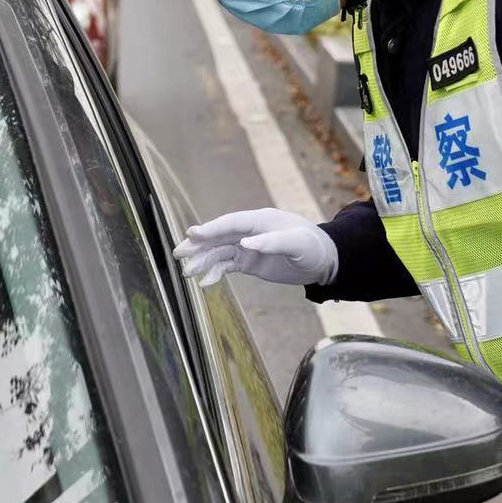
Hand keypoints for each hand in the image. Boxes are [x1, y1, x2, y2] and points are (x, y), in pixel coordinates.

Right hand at [172, 207, 337, 287]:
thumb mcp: (298, 244)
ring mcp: (247, 247)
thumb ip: (273, 242)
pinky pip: (227, 266)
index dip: (211, 228)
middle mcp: (249, 232)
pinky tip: (205, 282)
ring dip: (203, 261)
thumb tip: (247, 243)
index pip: (230, 223)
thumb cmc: (313, 247)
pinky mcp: (249, 261)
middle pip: (218, 237)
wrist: (324, 261)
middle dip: (198, 245)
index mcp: (260, 220)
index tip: (191, 233)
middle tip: (178, 253)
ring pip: (219, 252)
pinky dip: (215, 272)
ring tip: (186, 273)